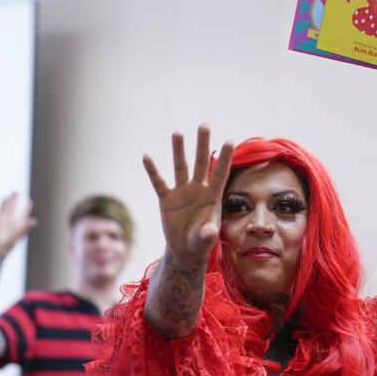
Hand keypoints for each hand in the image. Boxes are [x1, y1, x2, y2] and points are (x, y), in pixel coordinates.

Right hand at [0, 192, 36, 256]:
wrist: (0, 249)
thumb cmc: (11, 244)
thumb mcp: (19, 235)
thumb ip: (26, 228)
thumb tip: (34, 221)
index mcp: (20, 224)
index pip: (24, 213)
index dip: (27, 207)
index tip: (29, 200)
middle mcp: (13, 221)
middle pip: (15, 208)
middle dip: (16, 200)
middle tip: (17, 191)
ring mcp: (5, 220)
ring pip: (8, 208)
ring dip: (10, 200)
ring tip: (12, 192)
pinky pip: (1, 211)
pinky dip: (3, 205)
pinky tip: (5, 198)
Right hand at [143, 125, 233, 264]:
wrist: (185, 250)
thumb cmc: (201, 242)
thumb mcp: (205, 240)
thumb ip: (207, 234)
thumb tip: (209, 231)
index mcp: (213, 197)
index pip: (220, 174)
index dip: (224, 159)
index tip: (229, 141)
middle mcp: (198, 190)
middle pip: (200, 163)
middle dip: (202, 145)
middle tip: (204, 125)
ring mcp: (182, 192)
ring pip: (180, 167)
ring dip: (179, 150)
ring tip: (178, 132)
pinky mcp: (166, 199)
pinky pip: (159, 183)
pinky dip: (153, 171)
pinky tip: (147, 157)